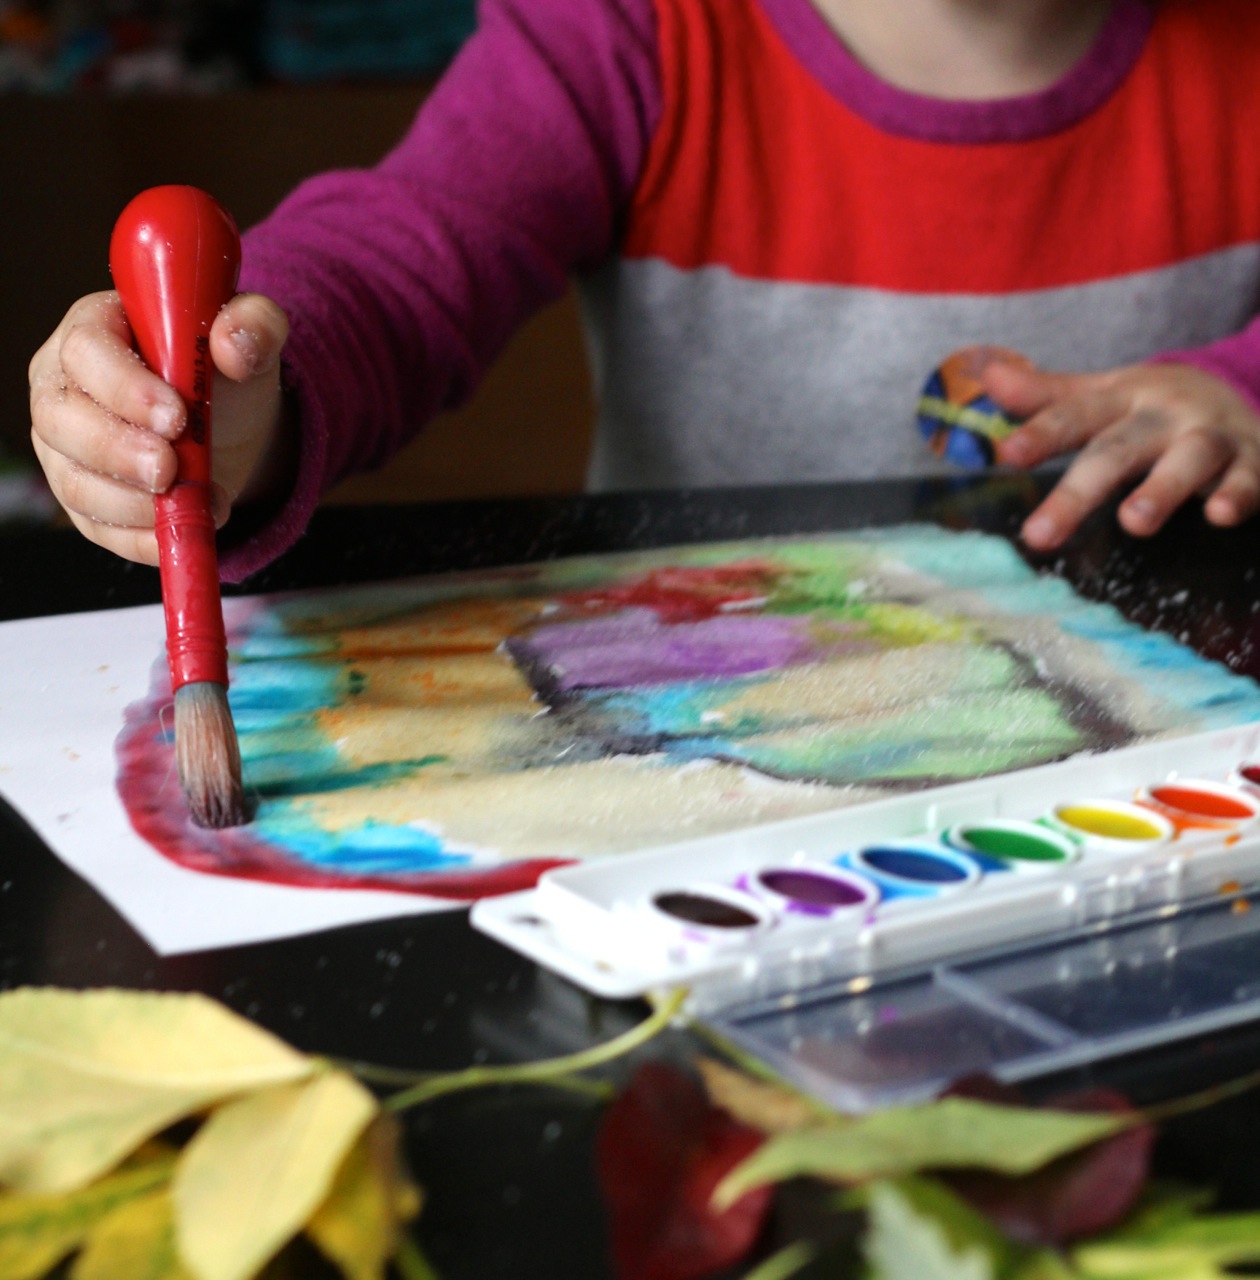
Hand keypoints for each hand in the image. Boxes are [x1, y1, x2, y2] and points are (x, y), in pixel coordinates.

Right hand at [29, 289, 289, 564]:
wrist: (232, 430)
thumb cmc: (225, 374)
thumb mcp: (253, 339)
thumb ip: (255, 324)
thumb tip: (233, 342)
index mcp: (96, 329)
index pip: (87, 350)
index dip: (125, 388)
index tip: (176, 418)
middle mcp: (64, 386)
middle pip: (61, 419)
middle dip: (119, 451)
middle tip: (170, 470)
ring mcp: (66, 446)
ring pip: (75, 480)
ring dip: (133, 503)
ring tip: (196, 503)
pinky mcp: (83, 495)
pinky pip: (97, 525)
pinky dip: (140, 538)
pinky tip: (178, 534)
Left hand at [983, 357, 1259, 551]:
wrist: (1249, 392)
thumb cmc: (1156, 408)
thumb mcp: (1105, 395)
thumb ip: (1047, 396)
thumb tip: (986, 375)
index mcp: (1123, 399)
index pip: (1075, 415)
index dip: (1041, 433)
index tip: (1007, 453)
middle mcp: (1165, 415)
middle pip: (1118, 450)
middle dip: (1078, 492)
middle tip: (1038, 534)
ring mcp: (1212, 438)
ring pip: (1189, 459)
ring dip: (1163, 488)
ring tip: (1134, 521)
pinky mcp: (1254, 463)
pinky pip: (1249, 479)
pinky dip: (1240, 494)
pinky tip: (1221, 514)